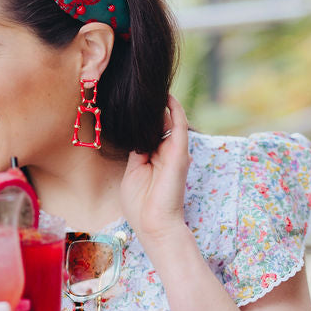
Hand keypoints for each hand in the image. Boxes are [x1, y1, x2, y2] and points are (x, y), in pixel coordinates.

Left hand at [120, 93, 190, 250]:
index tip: (130, 103)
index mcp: (152, 158)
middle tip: (140, 89)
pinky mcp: (180, 151)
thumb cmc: (140, 204)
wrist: (154, 223)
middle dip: (149, 108)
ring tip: (151, 87)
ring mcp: (174, 151)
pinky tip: (166, 96)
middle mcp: (165, 152)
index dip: (140, 119)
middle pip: (158, 123)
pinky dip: (174, 109)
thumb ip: (136, 152)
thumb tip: (133, 133)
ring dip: (161, 105)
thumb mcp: (132, 172)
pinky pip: (179, 124)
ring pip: (169, 120)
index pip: (147, 132)